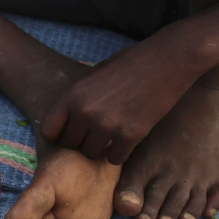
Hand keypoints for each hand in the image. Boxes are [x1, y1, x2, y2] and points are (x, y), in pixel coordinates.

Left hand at [39, 35, 203, 164]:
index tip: (70, 133)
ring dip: (99, 149)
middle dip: (80, 142)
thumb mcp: (95, 74)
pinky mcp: (130, 135)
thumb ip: (78, 97)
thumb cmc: (132, 63)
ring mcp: (107, 125)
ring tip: (110, 135)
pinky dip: (119, 153)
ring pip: (90, 154)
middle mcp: (85, 112)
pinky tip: (126, 140)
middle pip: (69, 145)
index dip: (58, 135)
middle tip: (95, 134)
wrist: (170, 59)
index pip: (48, 131)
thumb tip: (65, 119)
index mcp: (73, 95)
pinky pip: (114, 158)